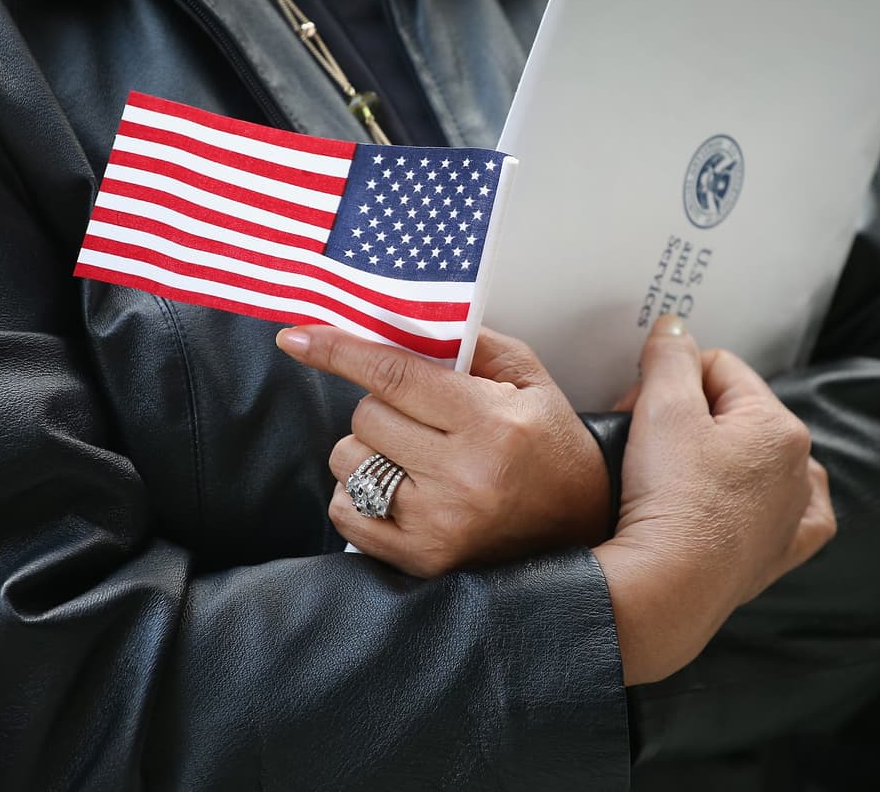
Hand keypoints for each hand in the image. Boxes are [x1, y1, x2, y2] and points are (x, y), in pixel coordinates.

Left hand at [276, 325, 610, 575]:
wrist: (584, 525)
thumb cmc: (551, 443)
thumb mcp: (529, 379)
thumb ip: (470, 343)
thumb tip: (398, 320)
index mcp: (490, 423)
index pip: (394, 375)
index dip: (339, 351)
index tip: (296, 338)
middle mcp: (463, 476)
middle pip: (365, 417)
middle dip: (380, 407)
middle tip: (418, 418)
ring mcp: (439, 524)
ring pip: (349, 463)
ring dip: (367, 451)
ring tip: (414, 457)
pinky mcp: (422, 560)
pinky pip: (346, 513)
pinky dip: (358, 495)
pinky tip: (399, 490)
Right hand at [593, 316, 835, 684]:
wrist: (669, 587)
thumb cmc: (672, 498)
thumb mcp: (663, 407)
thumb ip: (670, 356)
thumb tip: (674, 327)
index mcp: (779, 425)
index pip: (717, 368)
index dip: (668, 379)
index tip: (635, 406)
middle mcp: (798, 469)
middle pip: (735, 413)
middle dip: (689, 416)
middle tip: (644, 440)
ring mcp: (791, 517)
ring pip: (761, 462)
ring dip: (724, 456)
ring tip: (682, 472)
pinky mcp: (776, 556)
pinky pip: (789, 519)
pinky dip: (770, 507)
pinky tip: (752, 505)